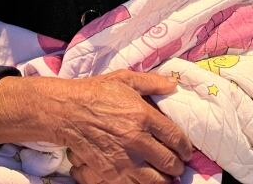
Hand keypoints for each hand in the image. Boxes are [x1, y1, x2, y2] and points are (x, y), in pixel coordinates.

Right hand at [0, 70, 192, 183]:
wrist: (66, 111)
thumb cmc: (95, 93)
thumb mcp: (124, 79)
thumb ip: (151, 82)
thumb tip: (173, 85)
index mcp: (143, 116)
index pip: (176, 138)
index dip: (185, 148)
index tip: (186, 151)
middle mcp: (137, 140)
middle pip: (170, 162)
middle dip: (178, 166)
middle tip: (177, 164)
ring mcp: (124, 160)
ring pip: (157, 181)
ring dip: (165, 179)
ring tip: (165, 175)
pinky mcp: (111, 173)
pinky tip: (145, 179)